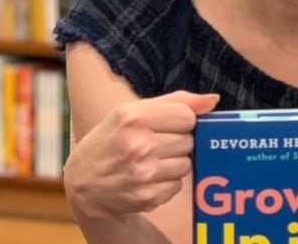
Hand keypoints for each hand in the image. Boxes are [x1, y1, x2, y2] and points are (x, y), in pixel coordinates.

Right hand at [63, 91, 219, 219]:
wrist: (84, 183)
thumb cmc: (113, 139)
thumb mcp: (133, 111)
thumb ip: (176, 101)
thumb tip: (213, 100)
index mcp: (133, 117)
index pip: (187, 116)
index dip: (180, 121)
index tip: (166, 125)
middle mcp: (138, 145)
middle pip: (188, 140)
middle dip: (177, 142)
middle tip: (155, 144)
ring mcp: (143, 174)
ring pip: (186, 164)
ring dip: (174, 163)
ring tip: (151, 161)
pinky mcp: (147, 196)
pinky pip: (177, 185)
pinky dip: (167, 182)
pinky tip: (148, 178)